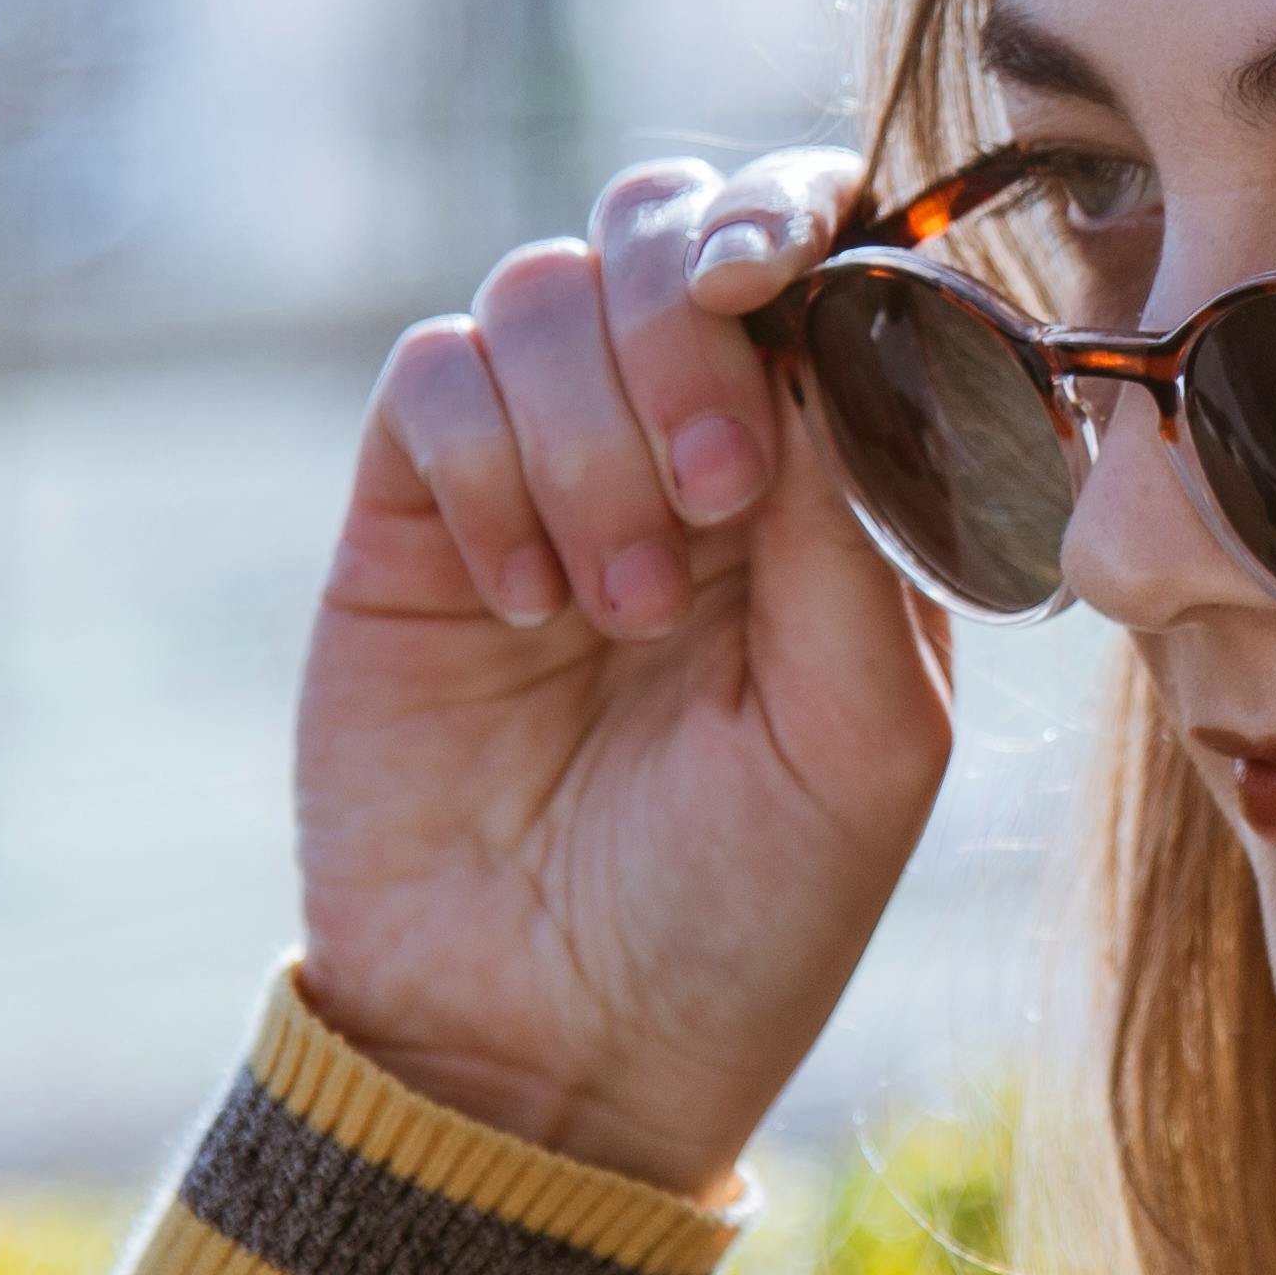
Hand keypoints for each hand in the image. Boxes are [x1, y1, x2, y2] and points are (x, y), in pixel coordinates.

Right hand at [292, 149, 946, 1198]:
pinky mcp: (413, 516)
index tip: (781, 273)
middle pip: (675, 227)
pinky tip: (523, 607)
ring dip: (592, 427)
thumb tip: (814, 332)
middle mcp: (691, 443)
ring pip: (549, 286)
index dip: (801, 223)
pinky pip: (433, 375)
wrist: (543, 1050)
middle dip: (690, 319)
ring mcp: (546, 467)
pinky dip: (484, 462)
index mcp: (834, 481)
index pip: (824, 264)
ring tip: (619, 608)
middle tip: (710, 496)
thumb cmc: (742, 914)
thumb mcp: (862, 736)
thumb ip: (853, 528)